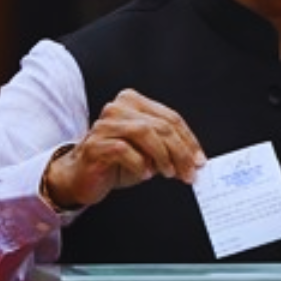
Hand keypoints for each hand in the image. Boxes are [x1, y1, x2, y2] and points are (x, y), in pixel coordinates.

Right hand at [43, 89, 205, 209]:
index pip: (170, 118)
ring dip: (162, 156)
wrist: (82, 177)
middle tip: (189, 172)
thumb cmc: (116, 162)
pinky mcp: (95, 144)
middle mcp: (118, 108)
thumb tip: (194, 160)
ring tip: (169, 173)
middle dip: (180, 151)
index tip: (199, 161)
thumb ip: (168, 149)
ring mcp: (104, 125)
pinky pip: (123, 149)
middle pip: (160, 125)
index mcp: (133, 103)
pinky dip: (139, 163)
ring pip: (144, 132)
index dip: (189, 140)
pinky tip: (144, 174)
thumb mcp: (148, 153)